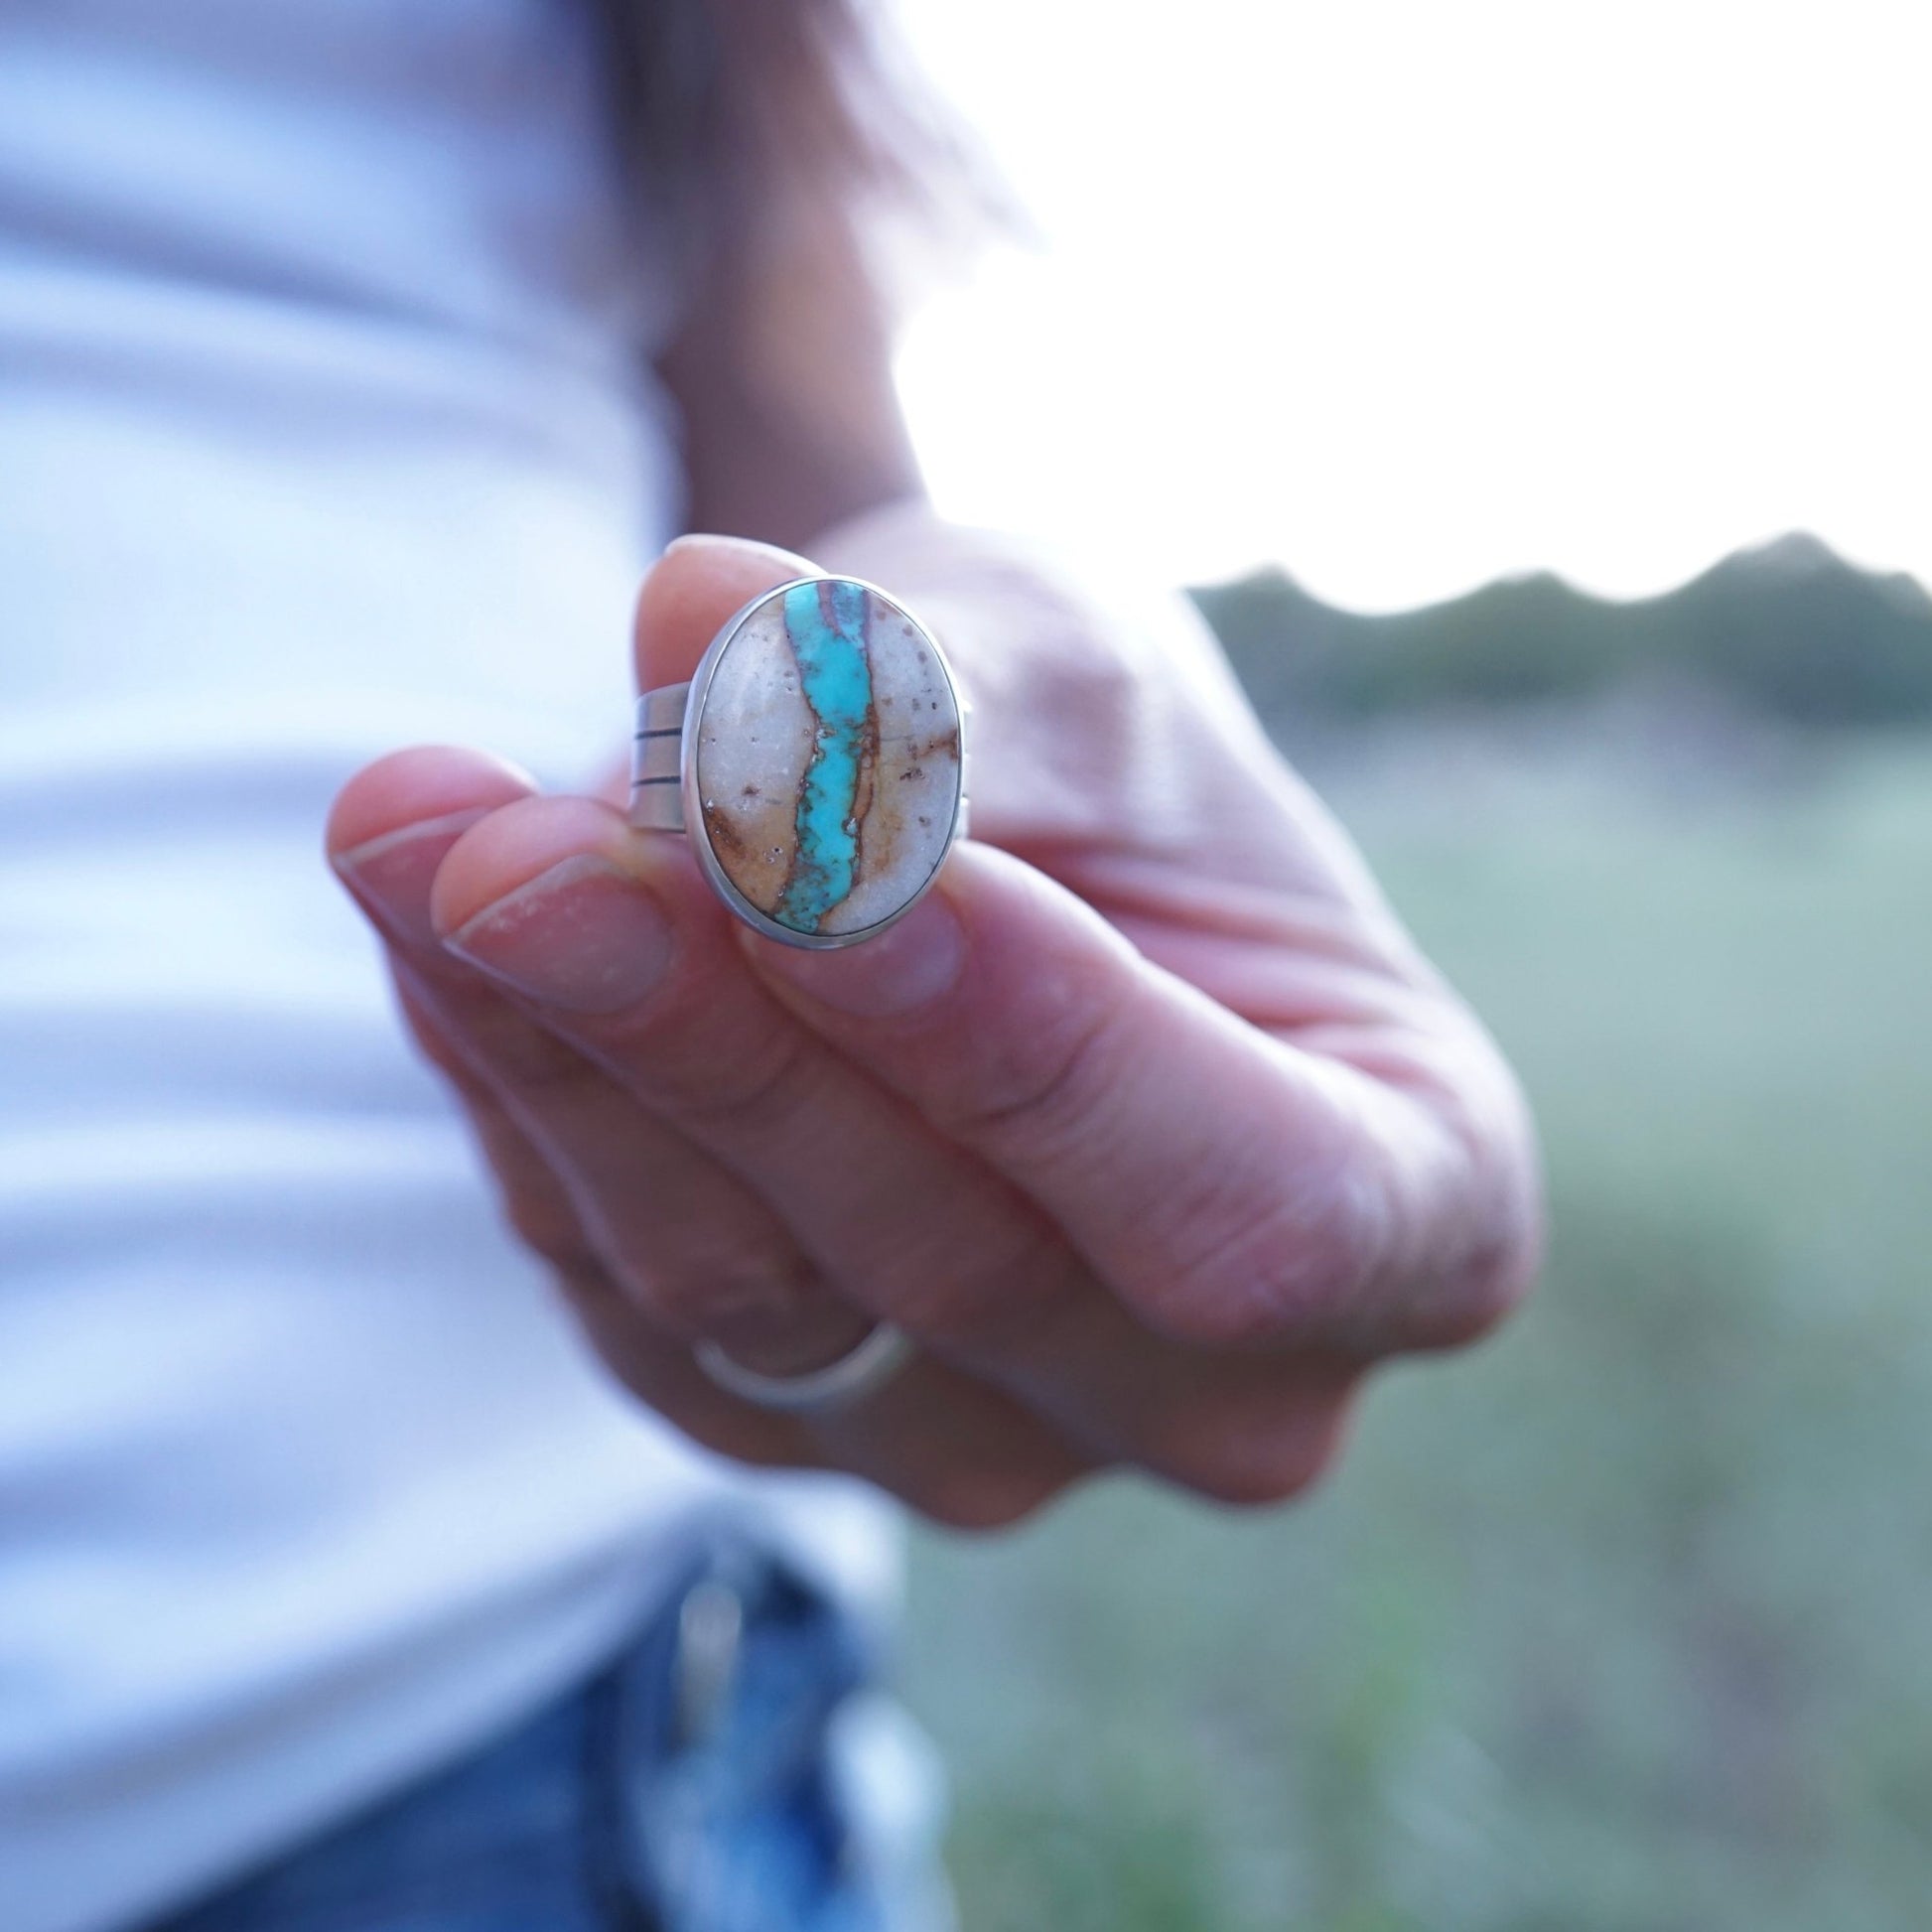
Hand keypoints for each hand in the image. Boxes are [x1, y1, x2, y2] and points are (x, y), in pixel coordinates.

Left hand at [324, 517, 1540, 1526]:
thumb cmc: (1098, 737)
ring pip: (753, 1298)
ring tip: (419, 830)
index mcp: (1415, 1206)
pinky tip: (437, 927)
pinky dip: (520, 1102)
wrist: (985, 805)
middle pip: (961, 1260)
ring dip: (566, 1057)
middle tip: (512, 839)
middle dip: (724, 1026)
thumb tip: (719, 636)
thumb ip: (938, 693)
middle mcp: (1217, 1380)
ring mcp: (995, 1431)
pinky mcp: (792, 1414)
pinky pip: (625, 1296)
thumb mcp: (1069, 659)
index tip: (825, 851)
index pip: (1248, 1204)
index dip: (1036, 1052)